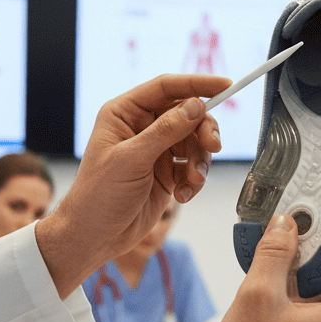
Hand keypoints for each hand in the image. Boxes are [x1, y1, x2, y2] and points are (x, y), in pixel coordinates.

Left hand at [36, 75, 227, 297]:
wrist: (94, 237)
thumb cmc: (98, 196)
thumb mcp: (131, 160)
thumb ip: (165, 131)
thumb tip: (196, 105)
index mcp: (124, 113)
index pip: (166, 88)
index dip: (197, 84)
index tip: (226, 85)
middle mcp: (141, 127)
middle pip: (187, 114)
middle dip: (203, 131)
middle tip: (213, 146)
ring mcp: (155, 149)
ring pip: (194, 141)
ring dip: (199, 161)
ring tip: (193, 181)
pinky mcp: (166, 172)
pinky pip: (193, 165)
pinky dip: (194, 179)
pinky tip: (183, 194)